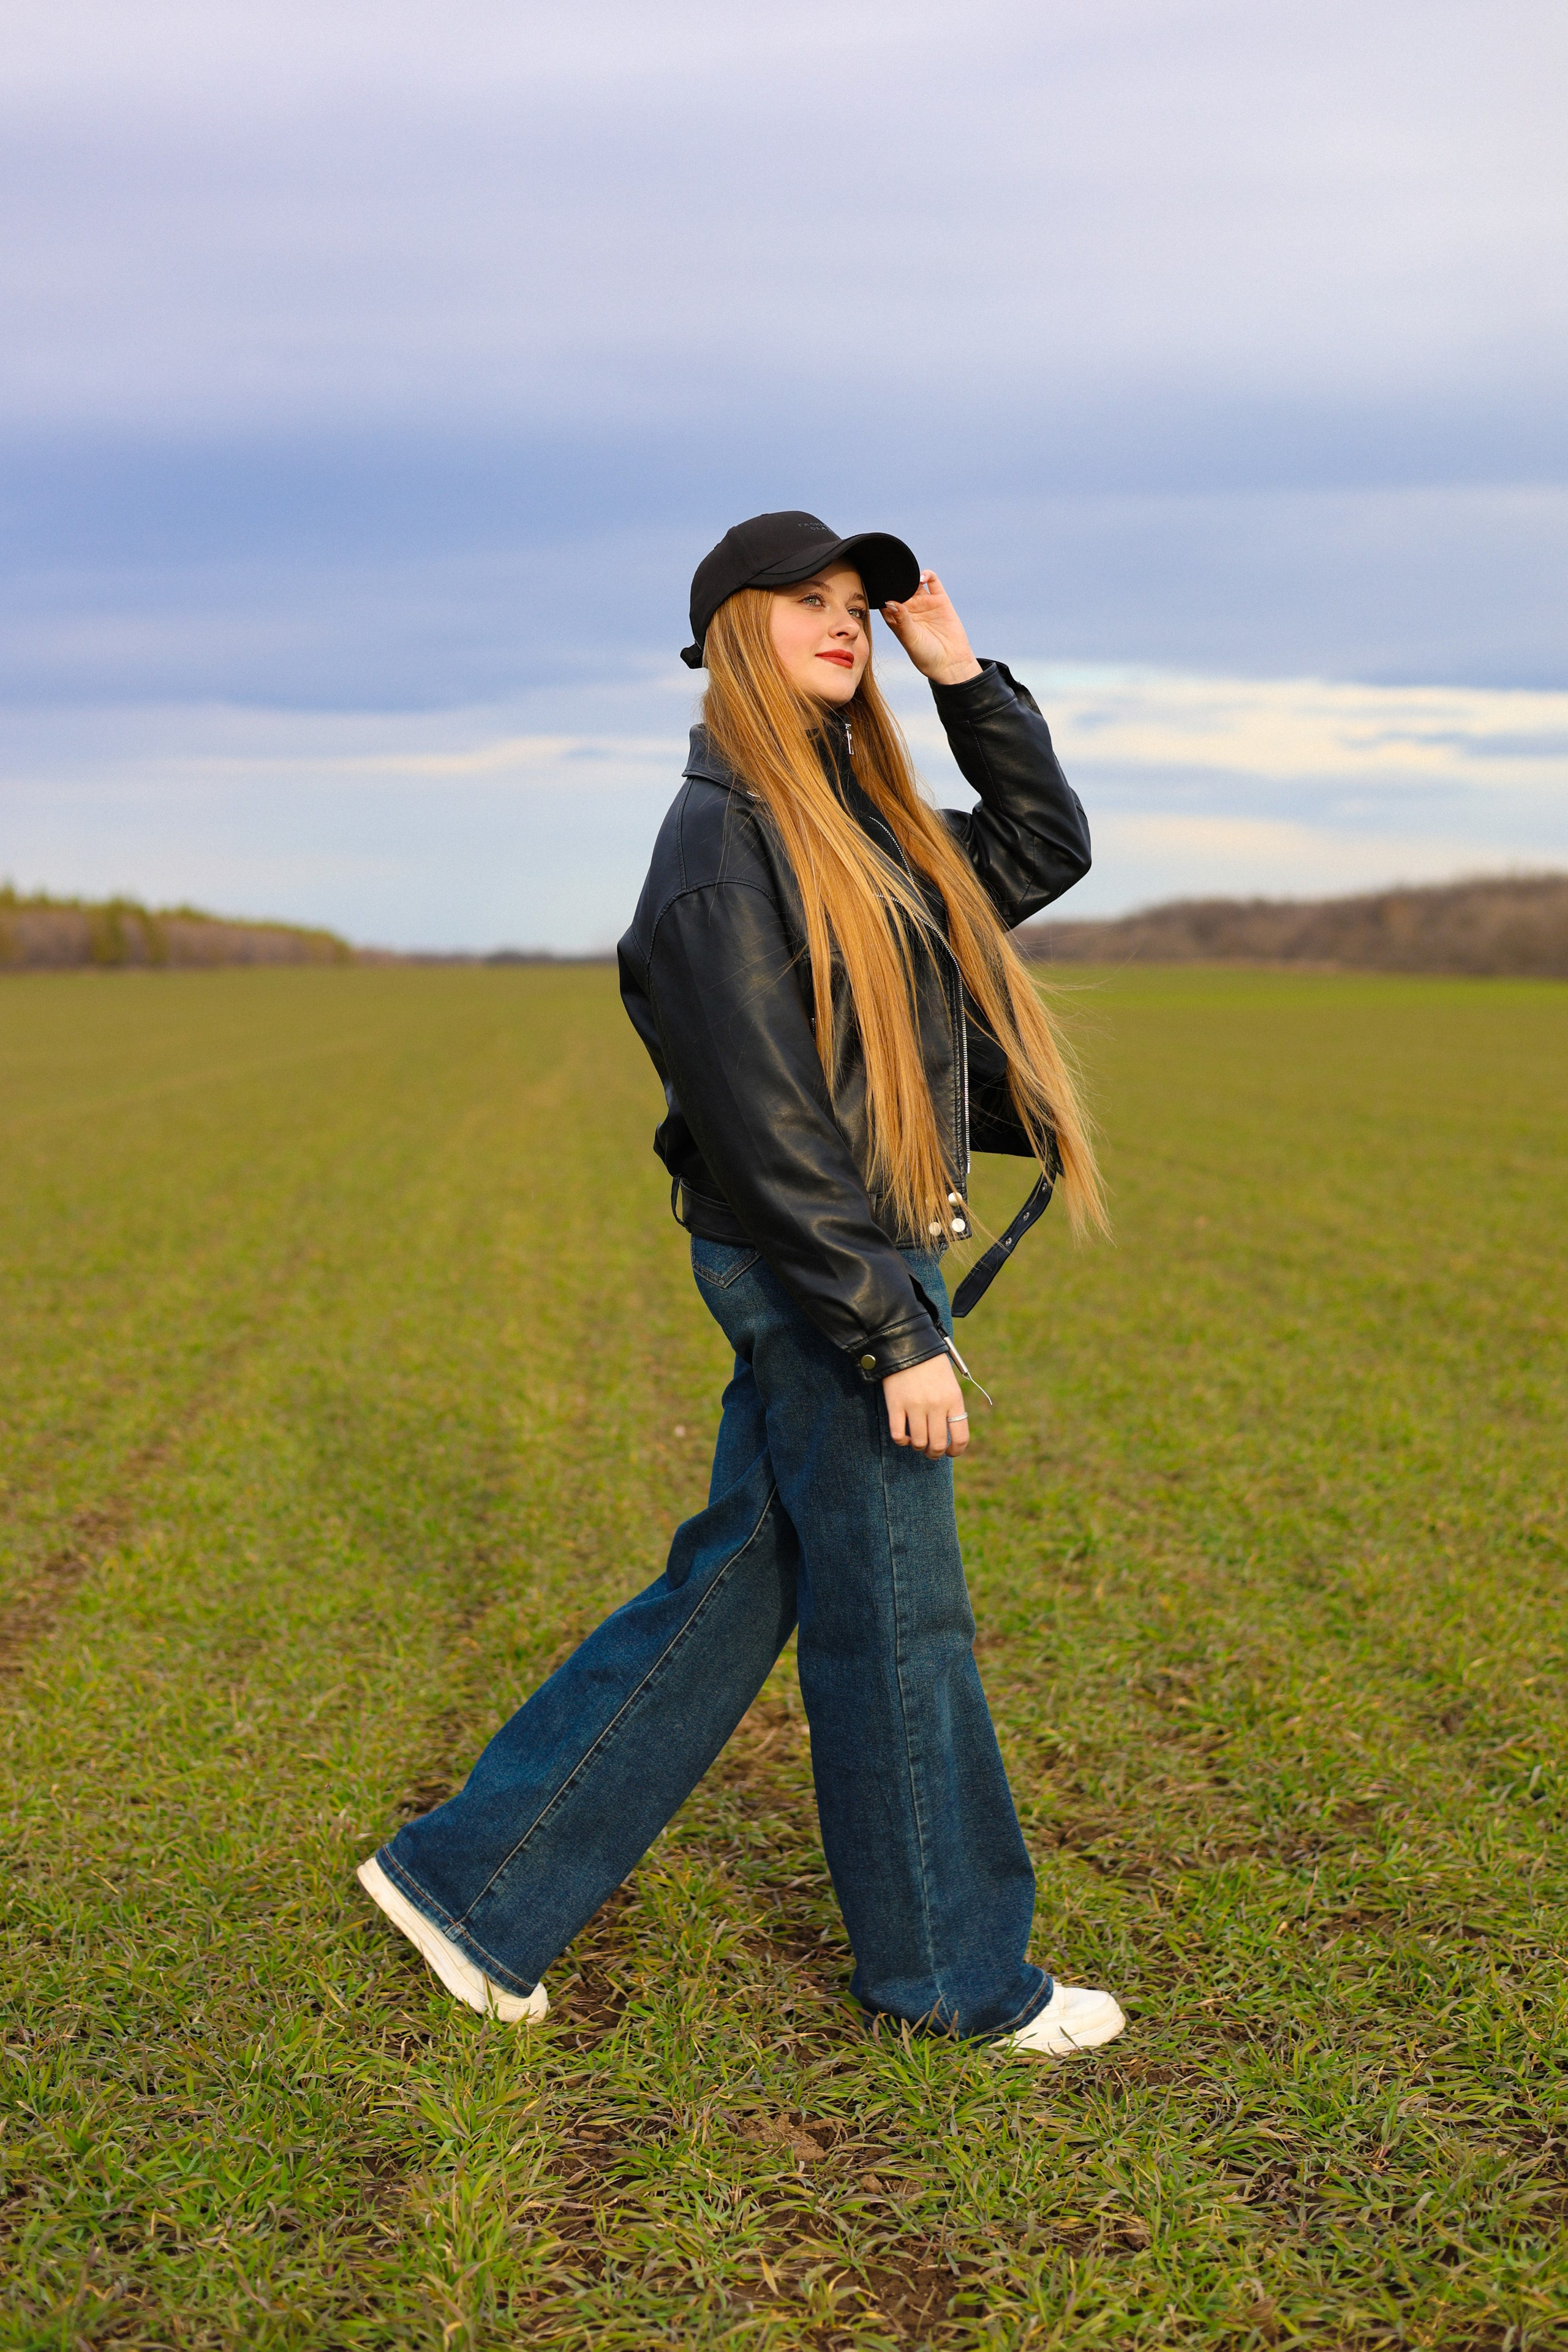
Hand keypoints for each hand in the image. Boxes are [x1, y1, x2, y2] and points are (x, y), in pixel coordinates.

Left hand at [880, 570, 982, 687]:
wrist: (951, 663)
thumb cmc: (926, 656)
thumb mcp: (910, 639)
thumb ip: (901, 620)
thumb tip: (890, 601)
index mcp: (896, 620)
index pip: (884, 601)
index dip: (880, 592)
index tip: (876, 584)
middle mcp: (909, 610)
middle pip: (898, 588)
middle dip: (894, 580)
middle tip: (890, 573)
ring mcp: (924, 603)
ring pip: (913, 583)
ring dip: (909, 576)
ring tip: (906, 574)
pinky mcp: (940, 600)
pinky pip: (932, 581)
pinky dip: (927, 575)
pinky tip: (922, 577)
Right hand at [882, 1352, 970, 1459]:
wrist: (907, 1345)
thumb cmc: (931, 1364)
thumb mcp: (949, 1383)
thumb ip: (951, 1407)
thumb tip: (948, 1433)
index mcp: (954, 1399)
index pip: (960, 1436)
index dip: (956, 1450)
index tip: (950, 1453)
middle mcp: (936, 1405)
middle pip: (938, 1444)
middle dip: (935, 1453)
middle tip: (931, 1452)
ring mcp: (915, 1406)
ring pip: (919, 1443)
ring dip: (918, 1448)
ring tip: (917, 1443)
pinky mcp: (895, 1405)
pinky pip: (898, 1435)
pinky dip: (902, 1441)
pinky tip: (904, 1437)